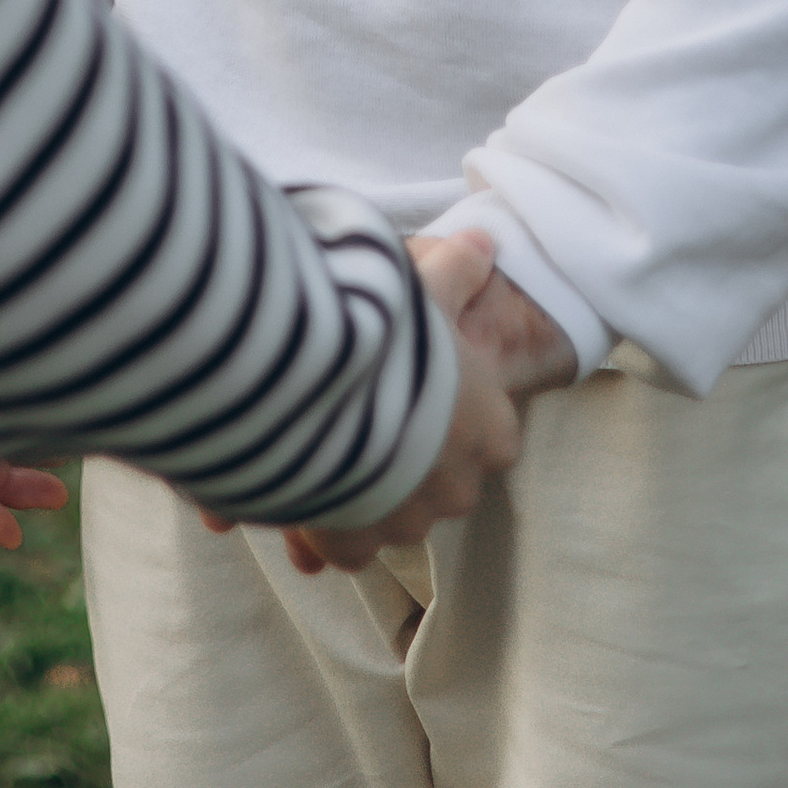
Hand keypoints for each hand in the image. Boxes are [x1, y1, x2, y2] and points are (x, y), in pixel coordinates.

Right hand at [249, 229, 574, 579]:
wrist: (320, 380)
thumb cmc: (386, 331)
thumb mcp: (423, 287)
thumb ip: (456, 270)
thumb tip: (487, 242)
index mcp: (490, 428)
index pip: (489, 436)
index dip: (450, 412)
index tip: (414, 390)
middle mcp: (458, 486)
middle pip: (439, 481)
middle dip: (404, 458)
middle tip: (359, 414)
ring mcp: (406, 521)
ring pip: (389, 515)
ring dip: (361, 490)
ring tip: (319, 446)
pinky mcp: (352, 542)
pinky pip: (343, 545)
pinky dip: (322, 525)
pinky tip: (297, 489)